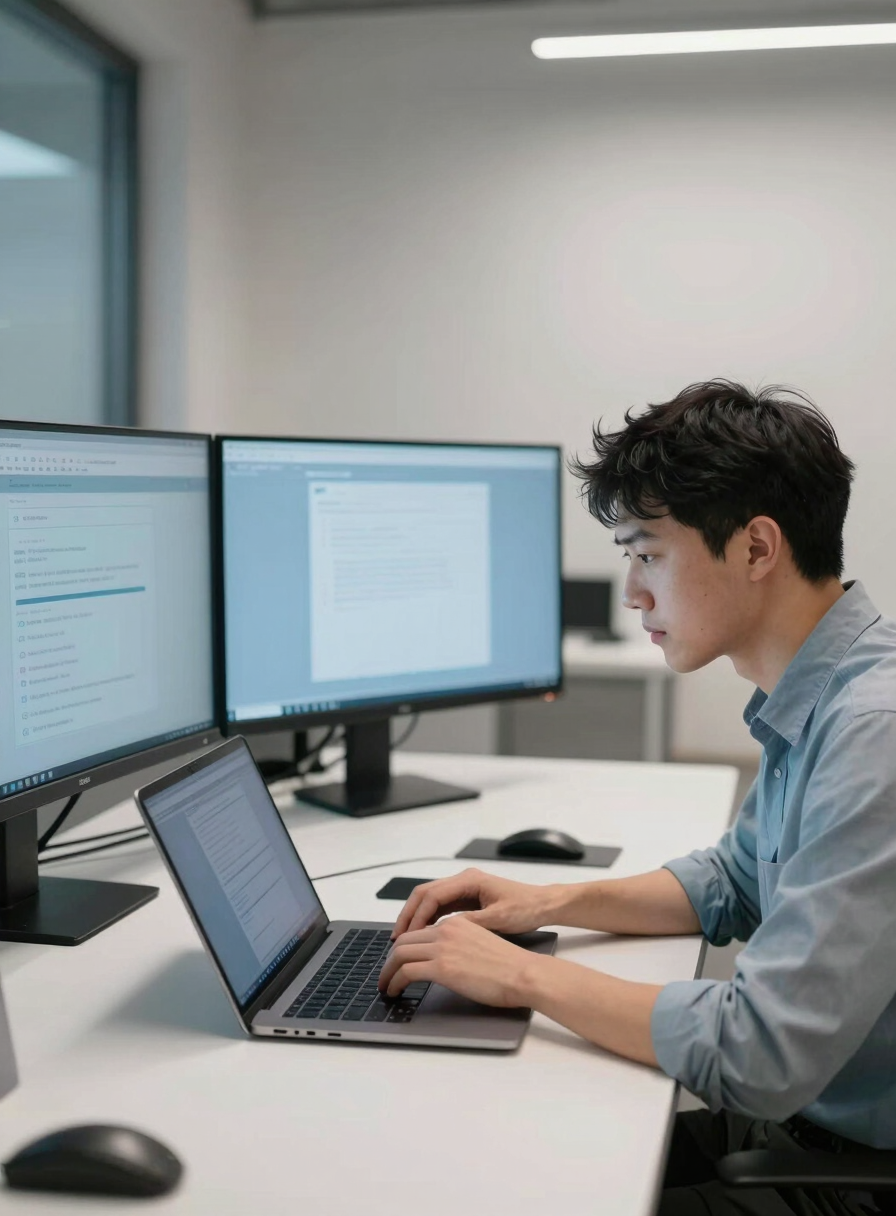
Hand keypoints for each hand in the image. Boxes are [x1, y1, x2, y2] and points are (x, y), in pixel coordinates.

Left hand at [379, 916, 539, 1006]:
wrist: (523, 973)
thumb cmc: (510, 966)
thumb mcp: (480, 944)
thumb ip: (460, 946)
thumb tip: (445, 961)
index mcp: (457, 923)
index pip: (419, 931)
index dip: (404, 948)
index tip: (398, 961)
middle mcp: (446, 930)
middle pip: (404, 941)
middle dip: (390, 960)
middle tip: (386, 975)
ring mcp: (443, 947)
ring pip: (400, 955)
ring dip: (388, 972)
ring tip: (386, 986)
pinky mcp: (442, 967)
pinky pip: (406, 972)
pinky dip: (394, 981)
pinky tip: (395, 991)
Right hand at [391, 868, 557, 938]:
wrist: (543, 905)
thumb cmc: (526, 908)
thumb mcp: (497, 919)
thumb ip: (469, 923)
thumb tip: (443, 931)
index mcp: (469, 880)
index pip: (431, 895)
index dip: (416, 916)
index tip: (405, 935)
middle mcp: (463, 880)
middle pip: (424, 894)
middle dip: (408, 915)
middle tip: (396, 938)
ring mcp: (464, 889)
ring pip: (430, 900)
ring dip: (416, 918)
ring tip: (404, 939)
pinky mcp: (467, 899)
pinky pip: (440, 907)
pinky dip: (428, 920)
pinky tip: (422, 935)